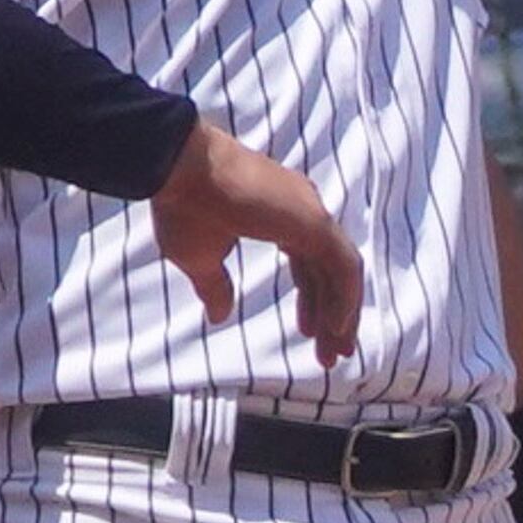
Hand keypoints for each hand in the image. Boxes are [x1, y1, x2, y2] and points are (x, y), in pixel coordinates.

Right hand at [147, 119, 364, 359]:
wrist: (177, 169)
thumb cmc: (183, 205)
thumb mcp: (198, 259)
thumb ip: (215, 287)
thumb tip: (218, 315)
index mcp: (281, 218)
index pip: (309, 267)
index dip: (312, 302)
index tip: (311, 335)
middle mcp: (302, 213)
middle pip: (330, 272)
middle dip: (334, 315)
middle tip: (334, 354)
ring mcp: (310, 214)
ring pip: (342, 271)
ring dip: (343, 314)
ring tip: (337, 352)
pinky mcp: (312, 221)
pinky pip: (342, 265)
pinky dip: (344, 297)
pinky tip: (336, 327)